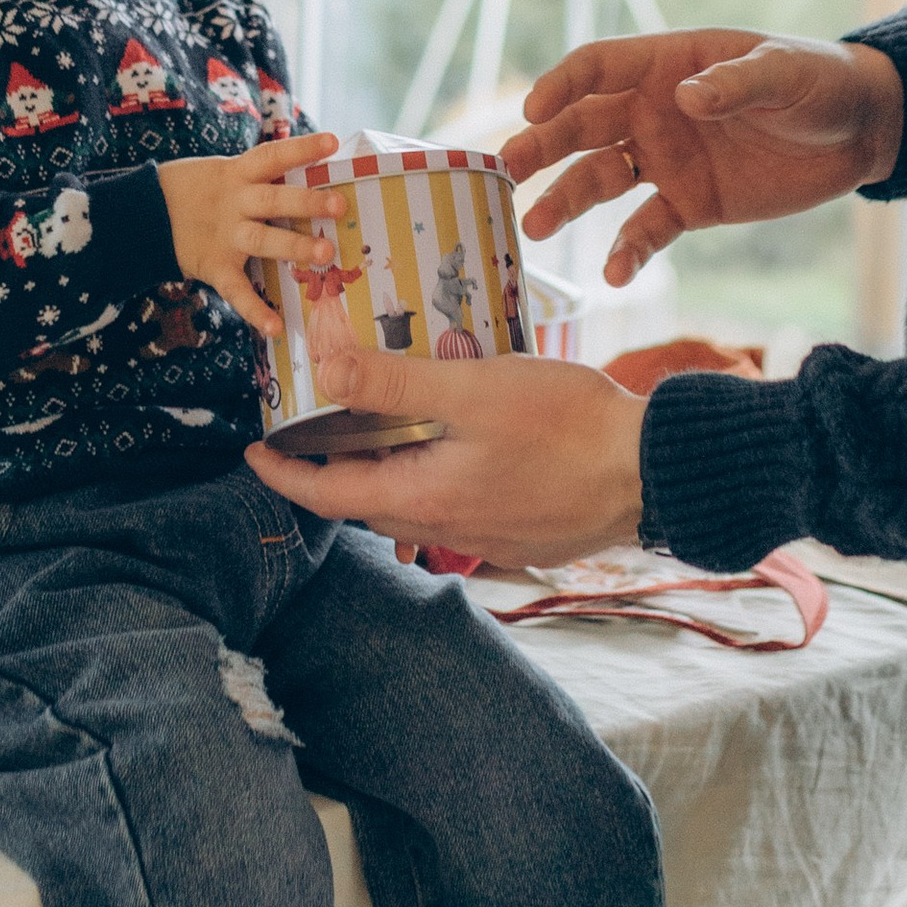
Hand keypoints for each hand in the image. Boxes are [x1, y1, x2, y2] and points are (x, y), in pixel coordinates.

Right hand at [156, 132, 339, 336]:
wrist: (143, 214)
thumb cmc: (196, 190)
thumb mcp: (223, 172)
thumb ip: (258, 177)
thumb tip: (308, 171)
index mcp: (236, 174)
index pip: (272, 156)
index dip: (300, 148)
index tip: (332, 142)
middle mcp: (234, 203)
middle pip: (273, 200)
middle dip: (306, 203)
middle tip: (339, 206)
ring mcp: (225, 236)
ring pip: (262, 240)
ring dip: (294, 246)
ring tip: (326, 253)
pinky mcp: (214, 266)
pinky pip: (236, 290)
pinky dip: (254, 310)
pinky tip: (276, 327)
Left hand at [247, 322, 646, 563]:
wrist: (652, 470)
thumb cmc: (567, 425)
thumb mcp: (471, 389)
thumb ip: (393, 384)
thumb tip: (322, 371)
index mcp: (424, 498)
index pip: (328, 495)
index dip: (284, 474)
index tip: (253, 451)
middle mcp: (448, 529)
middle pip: (368, 500)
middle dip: (335, 465)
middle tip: (317, 423)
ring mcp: (489, 535)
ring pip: (415, 503)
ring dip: (389, 468)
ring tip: (385, 420)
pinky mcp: (523, 530)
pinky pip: (457, 505)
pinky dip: (436, 473)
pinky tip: (458, 438)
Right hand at [504, 30, 903, 285]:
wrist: (859, 132)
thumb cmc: (819, 82)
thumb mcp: (786, 73)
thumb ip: (737, 83)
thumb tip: (685, 97)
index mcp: (668, 64)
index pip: (599, 66)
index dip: (562, 84)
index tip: (533, 110)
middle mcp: (654, 111)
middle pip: (582, 126)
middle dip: (541, 146)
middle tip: (505, 169)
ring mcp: (667, 160)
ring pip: (599, 179)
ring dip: (565, 201)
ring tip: (534, 228)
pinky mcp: (689, 205)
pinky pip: (646, 229)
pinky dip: (627, 251)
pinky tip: (613, 276)